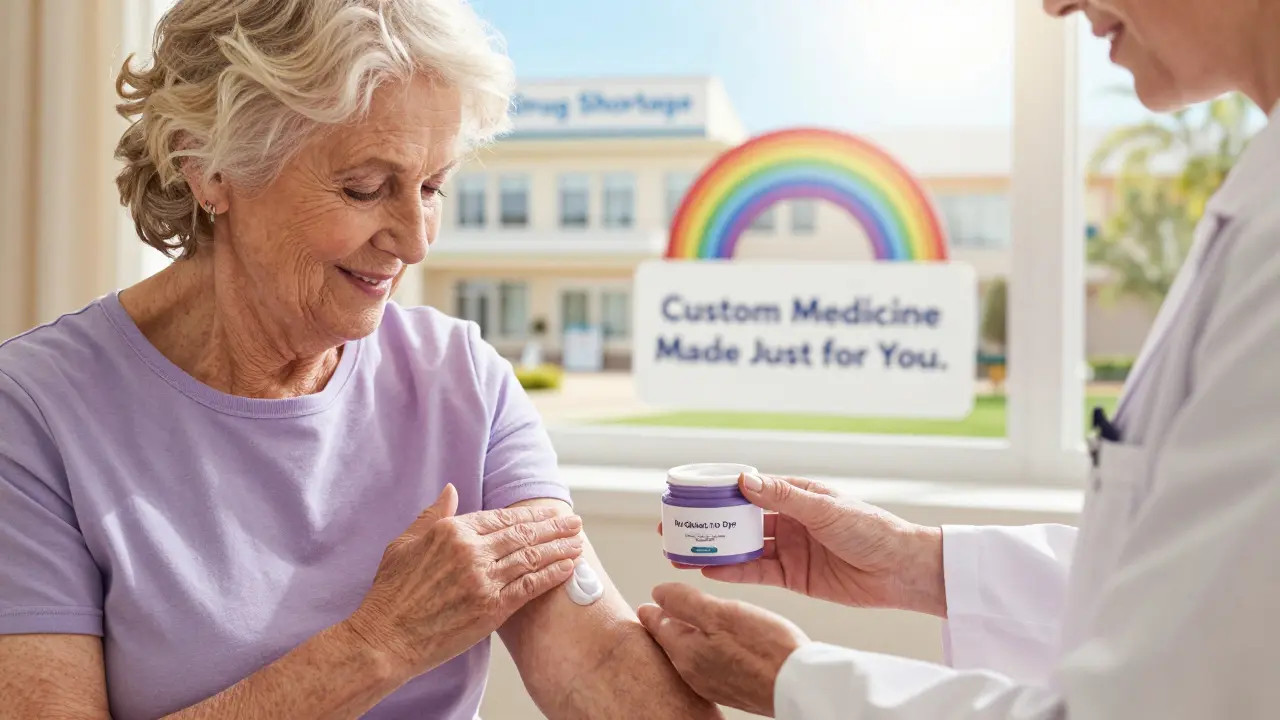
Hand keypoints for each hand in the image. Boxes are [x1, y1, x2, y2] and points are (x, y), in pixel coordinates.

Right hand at [346, 484, 584, 676]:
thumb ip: (433, 515)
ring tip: (579, 542)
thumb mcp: (404, 543)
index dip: (530, 515)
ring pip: (531, 557)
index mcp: (452, 532)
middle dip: (554, 528)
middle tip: (575, 522)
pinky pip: (530, 587)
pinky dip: (552, 575)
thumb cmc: (390, 593)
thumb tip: (451, 489)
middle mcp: (471, 552)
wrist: (385, 638)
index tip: (549, 514)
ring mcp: (483, 580)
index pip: (501, 518)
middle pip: (523, 534)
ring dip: (559, 548)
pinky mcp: (491, 608)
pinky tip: (568, 568)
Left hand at [637, 583, 807, 717]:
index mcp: (684, 652)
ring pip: (690, 655)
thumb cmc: (763, 647)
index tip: (645, 606)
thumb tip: (657, 593)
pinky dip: (707, 650)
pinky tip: (719, 644)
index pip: (657, 627)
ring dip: (687, 638)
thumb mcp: (719, 613)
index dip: (651, 612)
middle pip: (671, 644)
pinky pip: (710, 665)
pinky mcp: (734, 688)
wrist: (799, 685)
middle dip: (666, 627)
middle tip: (660, 613)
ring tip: (688, 624)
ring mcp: (713, 684)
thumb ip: (685, 602)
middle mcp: (693, 673)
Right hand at [661, 474, 945, 615]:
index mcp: (797, 495)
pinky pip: (757, 572)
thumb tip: (744, 479)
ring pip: (743, 547)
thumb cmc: (871, 530)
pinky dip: (733, 572)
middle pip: (740, 519)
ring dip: (715, 548)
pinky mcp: (794, 576)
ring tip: (682, 550)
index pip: (750, 488)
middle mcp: (790, 520)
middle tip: (675, 524)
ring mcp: (790, 548)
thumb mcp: (825, 508)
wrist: (901, 571)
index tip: (689, 492)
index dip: (719, 490)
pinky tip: (709, 570)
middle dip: (708, 521)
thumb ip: (783, 497)